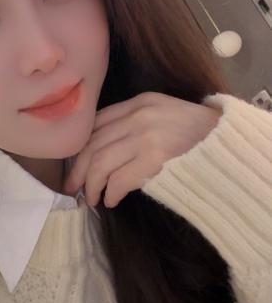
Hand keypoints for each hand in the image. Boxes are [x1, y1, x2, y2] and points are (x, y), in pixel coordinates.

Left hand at [63, 91, 221, 207]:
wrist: (228, 144)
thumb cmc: (197, 135)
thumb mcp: (164, 114)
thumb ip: (136, 122)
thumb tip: (104, 149)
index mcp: (140, 102)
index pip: (97, 123)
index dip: (81, 147)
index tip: (75, 165)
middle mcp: (140, 115)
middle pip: (93, 144)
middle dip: (79, 170)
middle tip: (74, 188)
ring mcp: (147, 136)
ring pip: (100, 163)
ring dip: (92, 185)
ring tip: (93, 198)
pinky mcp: (155, 159)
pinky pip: (119, 179)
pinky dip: (110, 193)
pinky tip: (111, 201)